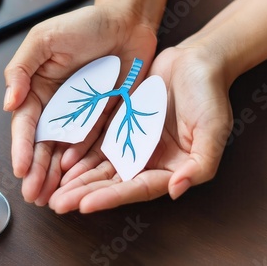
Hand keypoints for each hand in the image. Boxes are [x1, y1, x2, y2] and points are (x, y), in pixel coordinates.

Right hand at [3, 5, 157, 205]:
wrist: (127, 22)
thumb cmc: (84, 24)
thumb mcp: (44, 39)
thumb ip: (21, 69)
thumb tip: (9, 102)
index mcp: (37, 89)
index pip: (26, 124)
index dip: (22, 148)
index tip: (20, 169)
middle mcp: (57, 106)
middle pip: (44, 144)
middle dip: (37, 170)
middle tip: (34, 194)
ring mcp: (81, 115)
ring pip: (66, 150)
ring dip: (57, 174)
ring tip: (52, 196)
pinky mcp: (104, 117)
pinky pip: (94, 143)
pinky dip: (85, 161)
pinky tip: (77, 177)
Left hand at [48, 46, 233, 212]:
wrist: (195, 61)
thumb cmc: (209, 94)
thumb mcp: (213, 129)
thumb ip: (200, 163)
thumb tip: (176, 190)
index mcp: (171, 168)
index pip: (137, 188)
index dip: (111, 197)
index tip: (84, 205)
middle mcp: (149, 161)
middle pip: (113, 183)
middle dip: (85, 194)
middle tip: (57, 204)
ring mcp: (132, 144)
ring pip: (100, 167)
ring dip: (77, 180)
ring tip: (52, 191)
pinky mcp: (120, 127)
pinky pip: (97, 143)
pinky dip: (80, 154)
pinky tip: (60, 162)